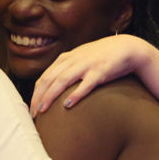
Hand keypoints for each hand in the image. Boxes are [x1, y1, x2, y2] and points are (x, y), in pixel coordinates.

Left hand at [31, 35, 154, 116]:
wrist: (127, 48)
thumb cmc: (102, 57)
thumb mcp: (81, 59)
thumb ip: (68, 69)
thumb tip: (53, 87)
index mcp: (67, 57)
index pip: (46, 75)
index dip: (36, 91)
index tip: (31, 107)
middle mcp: (74, 59)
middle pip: (50, 78)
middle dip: (39, 95)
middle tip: (33, 112)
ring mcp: (87, 64)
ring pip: (63, 80)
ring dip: (51, 95)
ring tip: (43, 109)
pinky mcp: (100, 71)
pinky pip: (86, 84)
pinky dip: (76, 94)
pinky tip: (68, 104)